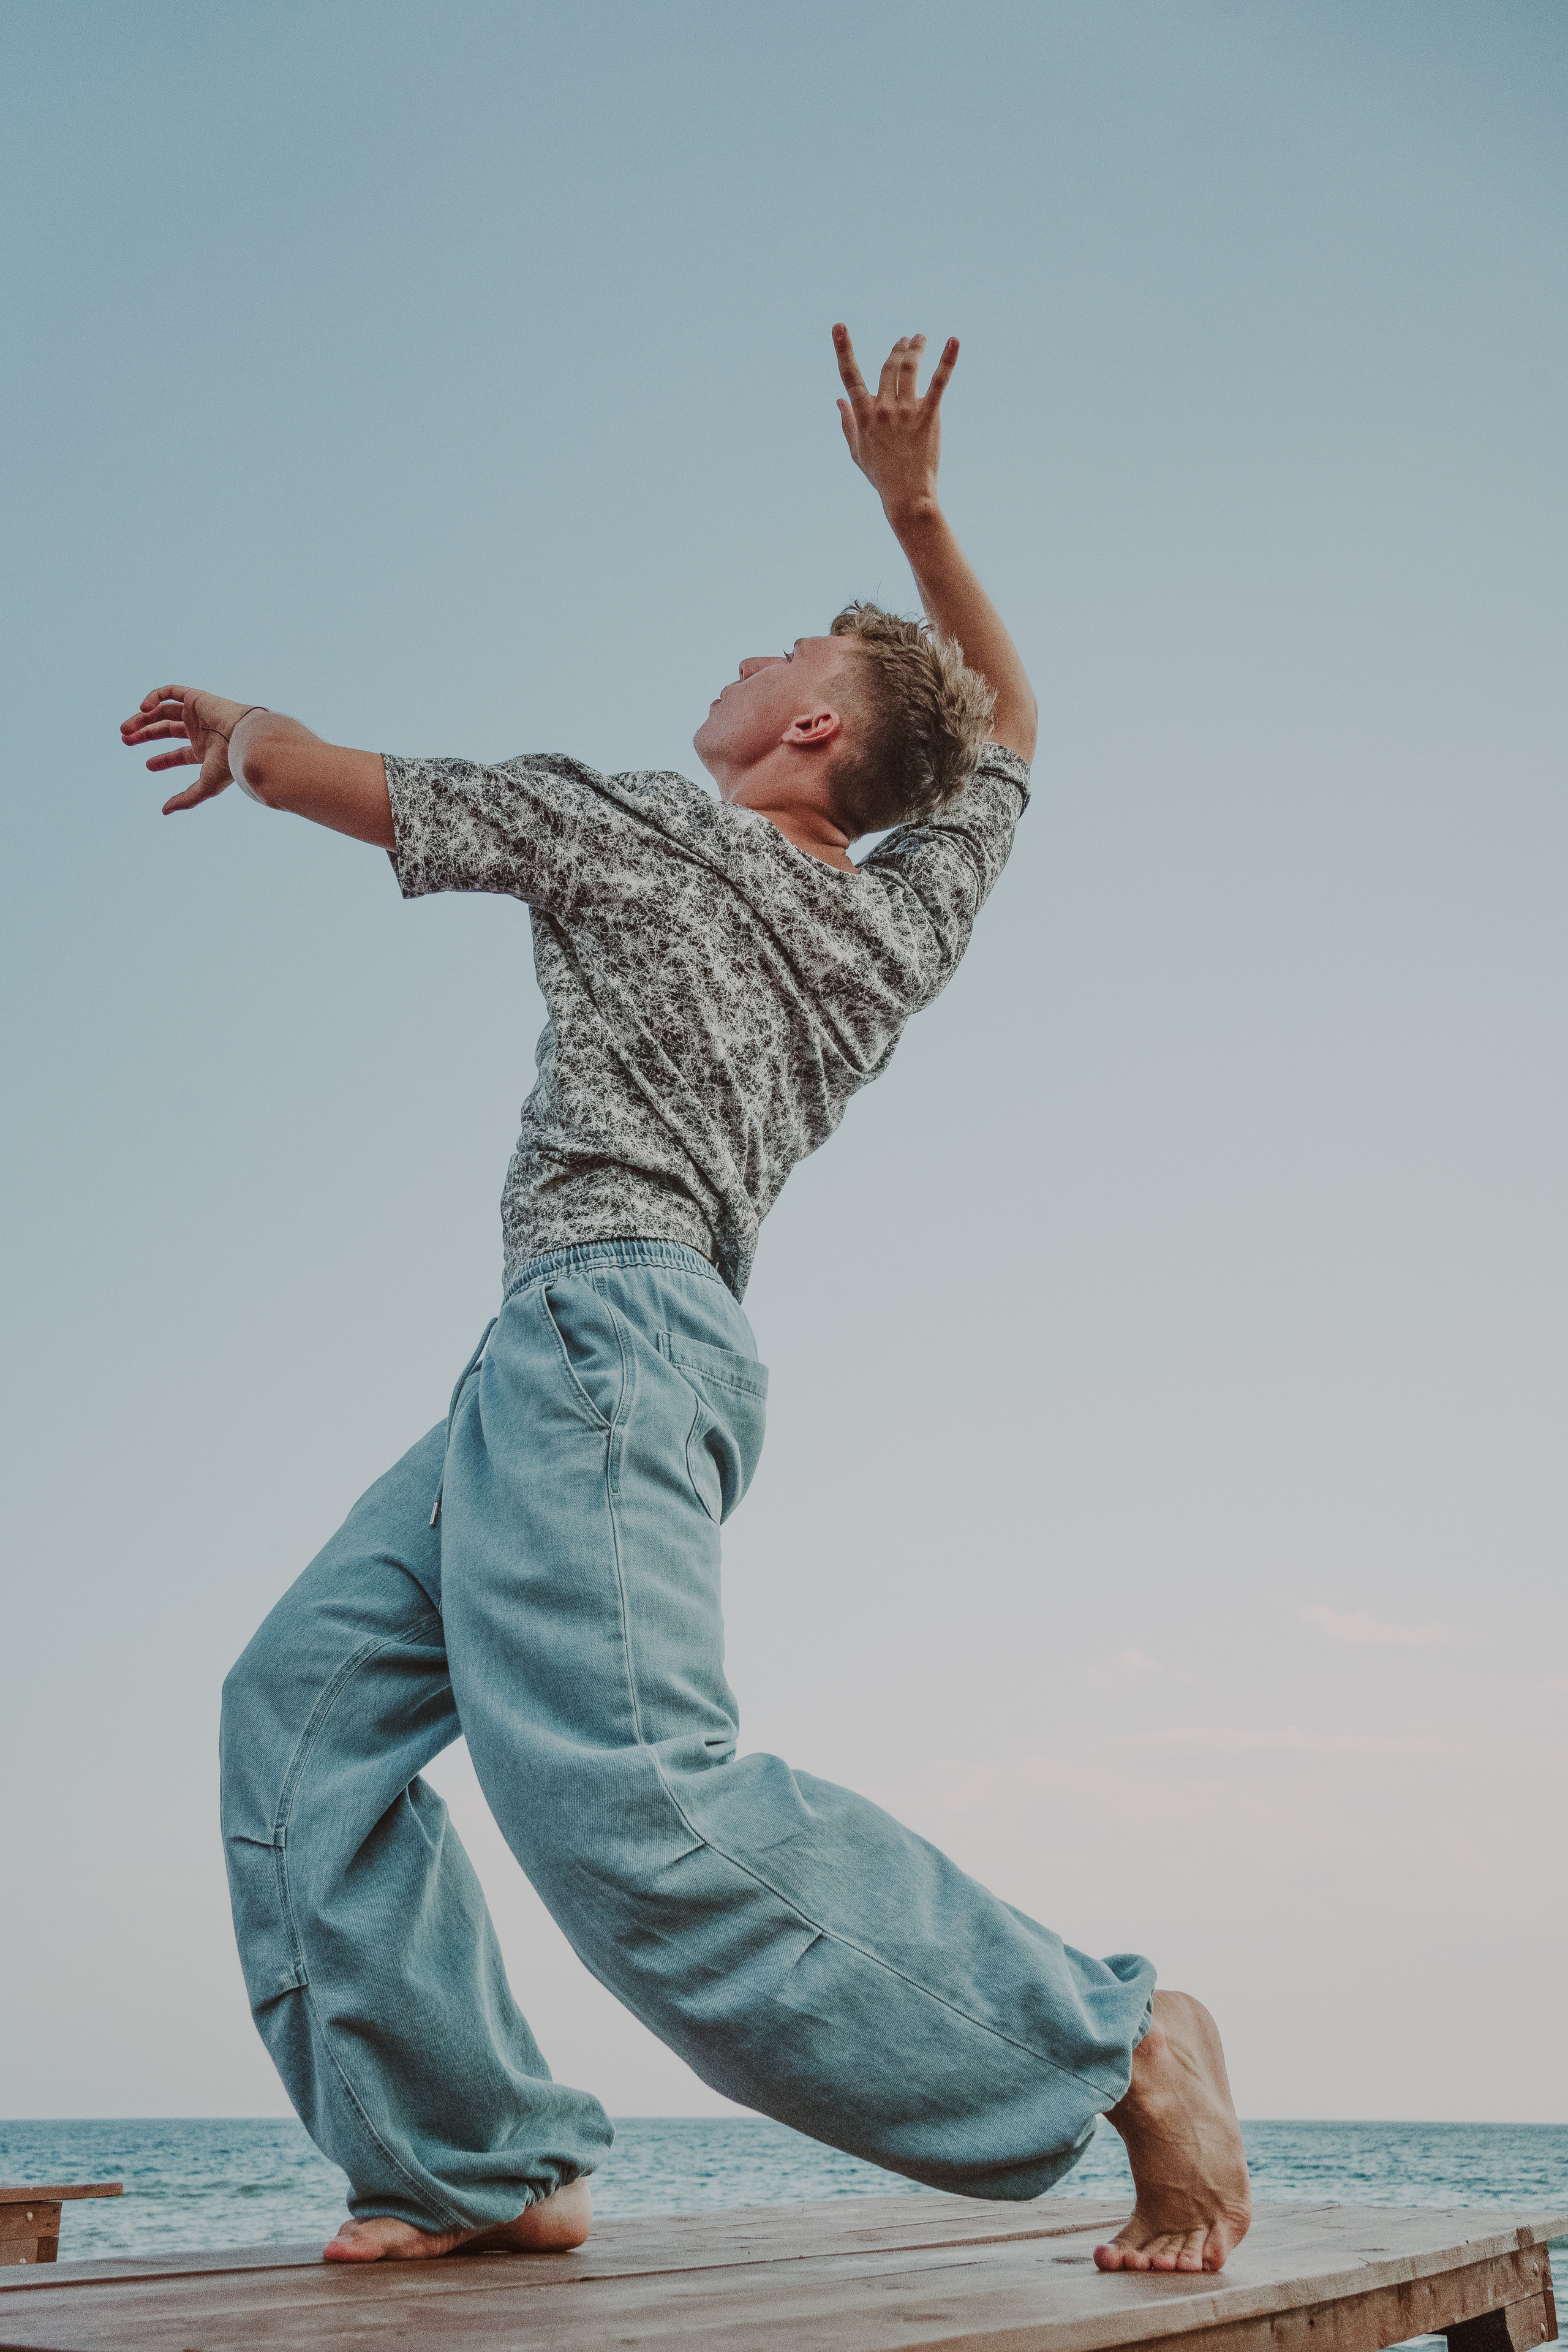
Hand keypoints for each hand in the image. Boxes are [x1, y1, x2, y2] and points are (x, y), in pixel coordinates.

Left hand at [120, 685, 255, 813]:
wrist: (243, 738)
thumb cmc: (228, 764)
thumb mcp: (205, 786)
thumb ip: (186, 799)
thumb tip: (164, 812)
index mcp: (205, 751)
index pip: (179, 754)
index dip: (161, 760)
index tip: (147, 766)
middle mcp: (200, 731)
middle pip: (166, 729)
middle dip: (144, 734)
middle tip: (124, 739)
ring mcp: (198, 714)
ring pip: (163, 711)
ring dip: (142, 717)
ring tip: (125, 728)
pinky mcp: (195, 698)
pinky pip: (170, 692)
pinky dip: (154, 697)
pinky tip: (142, 708)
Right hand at [834, 324, 956, 528]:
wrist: (906, 496)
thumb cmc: (881, 476)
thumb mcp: (857, 452)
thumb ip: (847, 423)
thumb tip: (838, 400)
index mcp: (864, 416)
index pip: (850, 377)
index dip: (844, 350)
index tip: (839, 327)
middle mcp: (883, 409)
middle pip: (888, 367)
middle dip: (897, 349)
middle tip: (906, 340)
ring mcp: (906, 412)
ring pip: (909, 369)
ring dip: (915, 349)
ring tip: (920, 339)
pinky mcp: (928, 417)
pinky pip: (939, 383)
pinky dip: (947, 361)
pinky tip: (953, 341)